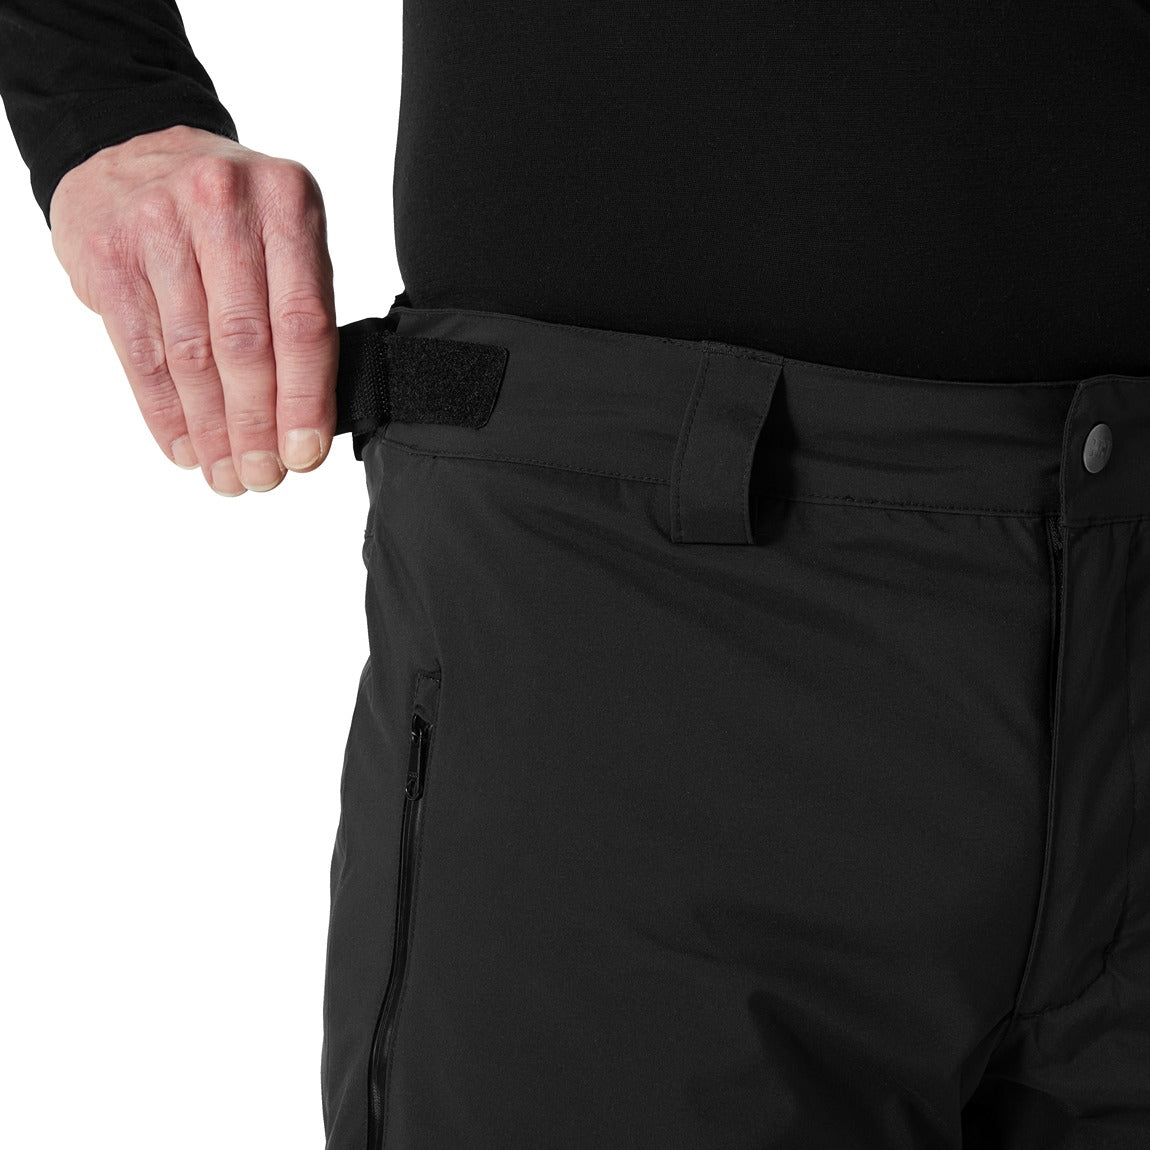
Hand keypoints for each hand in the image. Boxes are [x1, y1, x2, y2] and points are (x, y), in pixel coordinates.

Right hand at [48, 124, 337, 494]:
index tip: (304, 456)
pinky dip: (165, 412)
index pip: (302, 319)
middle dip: (255, 425)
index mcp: (288, 202)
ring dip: (211, 430)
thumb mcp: (283, 236)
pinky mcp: (108, 255)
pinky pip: (143, 353)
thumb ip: (302, 311)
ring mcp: (158, 224)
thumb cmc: (228, 217)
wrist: (132, 152)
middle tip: (262, 478)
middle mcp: (223, 206)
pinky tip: (184, 448)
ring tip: (226, 475)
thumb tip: (310, 423)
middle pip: (245, 343)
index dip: (304, 398)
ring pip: (192, 355)